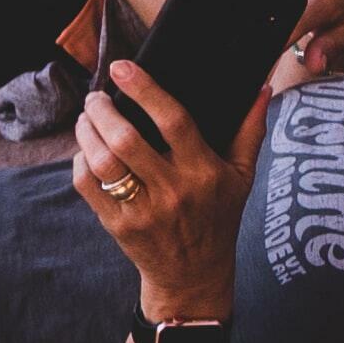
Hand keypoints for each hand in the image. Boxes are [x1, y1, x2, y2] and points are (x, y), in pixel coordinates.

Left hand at [74, 56, 267, 307]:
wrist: (194, 275)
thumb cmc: (219, 217)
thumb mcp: (243, 176)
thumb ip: (250, 130)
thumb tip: (262, 87)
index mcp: (205, 172)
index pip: (174, 122)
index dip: (146, 91)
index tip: (123, 68)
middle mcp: (174, 191)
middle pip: (128, 140)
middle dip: (103, 110)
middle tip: (97, 96)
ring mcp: (144, 210)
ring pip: (103, 162)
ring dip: (87, 132)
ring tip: (87, 117)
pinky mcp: (119, 225)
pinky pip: (89, 185)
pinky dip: (81, 160)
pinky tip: (86, 149)